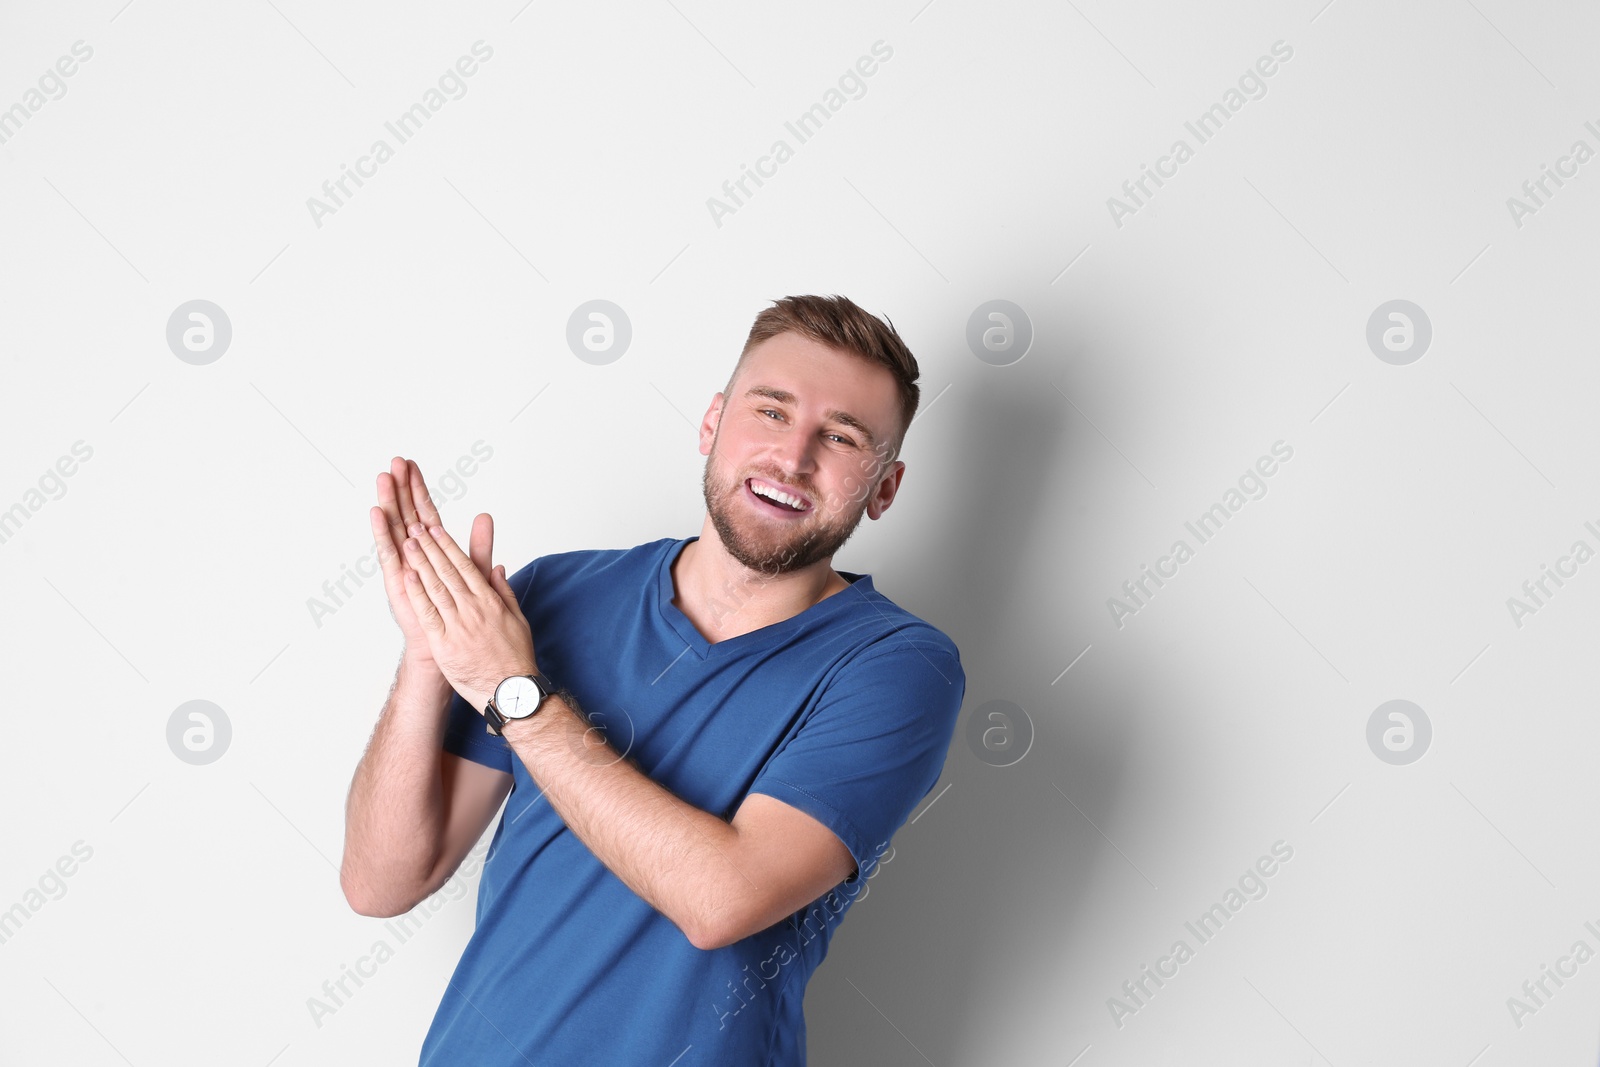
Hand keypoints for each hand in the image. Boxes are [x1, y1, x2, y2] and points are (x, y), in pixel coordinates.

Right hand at [370, 457, 496, 671]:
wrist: (450, 644)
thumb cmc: (460, 611)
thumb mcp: (473, 570)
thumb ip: (478, 544)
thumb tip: (486, 517)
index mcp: (432, 549)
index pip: (424, 511)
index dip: (418, 488)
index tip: (411, 464)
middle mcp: (413, 553)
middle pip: (405, 513)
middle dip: (401, 487)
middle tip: (395, 461)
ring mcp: (403, 565)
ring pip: (395, 526)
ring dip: (390, 501)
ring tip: (384, 477)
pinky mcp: (397, 580)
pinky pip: (388, 551)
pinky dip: (382, 531)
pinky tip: (377, 512)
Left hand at [400, 518, 536, 713]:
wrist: (511, 691)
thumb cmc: (515, 658)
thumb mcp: (517, 619)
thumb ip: (504, 592)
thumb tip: (496, 568)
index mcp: (490, 602)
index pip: (466, 566)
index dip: (449, 546)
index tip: (436, 529)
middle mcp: (473, 609)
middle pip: (447, 571)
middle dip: (430, 547)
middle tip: (415, 528)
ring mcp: (458, 626)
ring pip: (436, 587)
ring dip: (420, 563)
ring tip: (408, 543)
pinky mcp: (445, 644)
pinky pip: (428, 614)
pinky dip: (417, 593)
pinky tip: (408, 576)